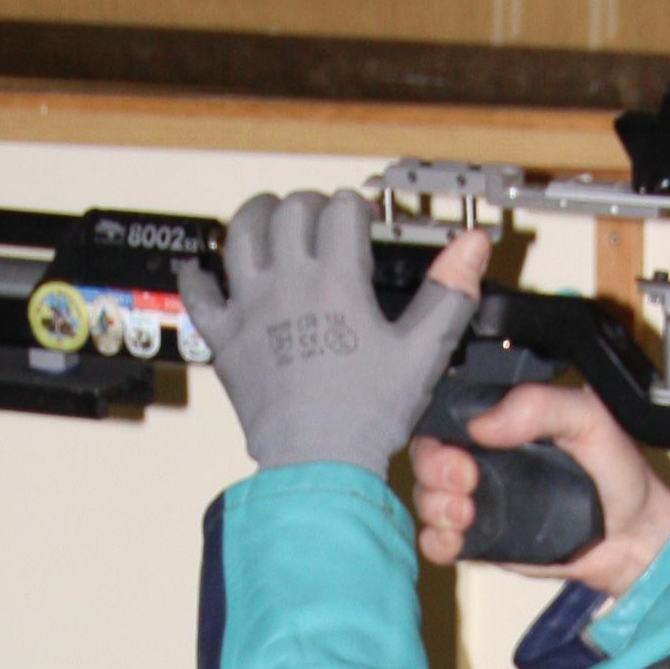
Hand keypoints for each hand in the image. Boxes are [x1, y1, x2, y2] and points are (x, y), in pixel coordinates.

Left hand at [179, 190, 482, 477]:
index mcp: (336, 281)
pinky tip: (203, 270)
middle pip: (290, 212)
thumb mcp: (421, 353)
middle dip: (311, 205)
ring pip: (240, 234)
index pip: (341, 210)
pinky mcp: (225, 338)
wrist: (317, 463)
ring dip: (255, 216)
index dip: (355, 207)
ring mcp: (250, 308)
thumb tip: (472, 248)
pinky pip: (198, 295)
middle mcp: (287, 284)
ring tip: (269, 217)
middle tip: (323, 219)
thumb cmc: (365, 417)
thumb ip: (450, 294)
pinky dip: (197, 276)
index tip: (363, 221)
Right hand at [411, 372, 669, 600]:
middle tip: (464, 482)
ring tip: (466, 514)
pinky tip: (456, 540)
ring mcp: (480, 498)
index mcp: (505, 418)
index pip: (449, 412)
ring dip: (435, 506)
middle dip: (432, 470)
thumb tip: (483, 423)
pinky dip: (436, 541)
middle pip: (427, 456)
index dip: (440, 428)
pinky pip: (437, 540)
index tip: (462, 448)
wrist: (632, 535)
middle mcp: (485, 456)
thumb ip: (540, 405)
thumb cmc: (616, 470)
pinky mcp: (481, 538)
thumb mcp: (588, 417)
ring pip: (427, 498)